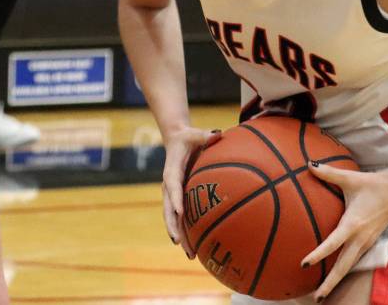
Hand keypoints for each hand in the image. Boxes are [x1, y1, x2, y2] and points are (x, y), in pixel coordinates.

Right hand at [161, 126, 221, 256]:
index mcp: (171, 172)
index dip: (175, 199)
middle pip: (169, 211)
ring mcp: (172, 195)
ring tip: (190, 254)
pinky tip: (195, 246)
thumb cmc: (187, 137)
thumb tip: (217, 133)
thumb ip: (204, 135)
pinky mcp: (178, 199)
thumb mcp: (194, 134)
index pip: (173, 187)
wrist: (176, 141)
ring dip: (180, 236)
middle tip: (180, 243)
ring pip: (173, 220)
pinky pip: (181, 218)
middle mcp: (169, 187)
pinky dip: (186, 232)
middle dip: (174, 228)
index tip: (179, 212)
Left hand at [302, 163, 387, 300]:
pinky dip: (345, 270)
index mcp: (353, 223)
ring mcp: (366, 242)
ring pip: (350, 265)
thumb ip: (328, 173)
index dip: (318, 253)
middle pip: (343, 266)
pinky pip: (355, 260)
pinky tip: (336, 274)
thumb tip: (308, 165)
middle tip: (315, 297)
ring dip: (337, 279)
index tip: (304, 263)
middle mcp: (360, 237)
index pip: (333, 242)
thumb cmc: (374, 184)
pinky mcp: (370, 242)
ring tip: (321, 293)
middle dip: (330, 282)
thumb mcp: (351, 178)